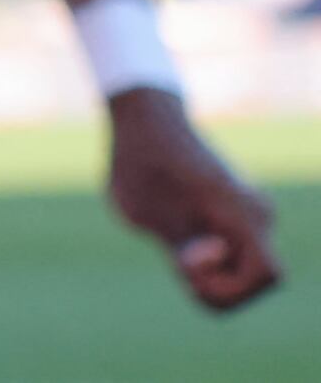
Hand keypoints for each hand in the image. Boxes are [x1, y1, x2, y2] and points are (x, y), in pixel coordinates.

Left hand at [108, 85, 281, 309]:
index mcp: (241, 211)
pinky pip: (234, 253)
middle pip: (254, 277)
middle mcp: (257, 213)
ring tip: (174, 239)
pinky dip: (209, 256)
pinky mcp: (240, 212)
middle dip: (217, 281)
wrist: (144, 119)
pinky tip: (178, 232)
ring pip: (242, 266)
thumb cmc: (139, 162)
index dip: (231, 288)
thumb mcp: (145, 214)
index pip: (267, 274)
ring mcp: (253, 212)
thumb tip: (207, 264)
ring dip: (211, 268)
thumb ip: (180, 248)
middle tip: (177, 256)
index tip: (186, 264)